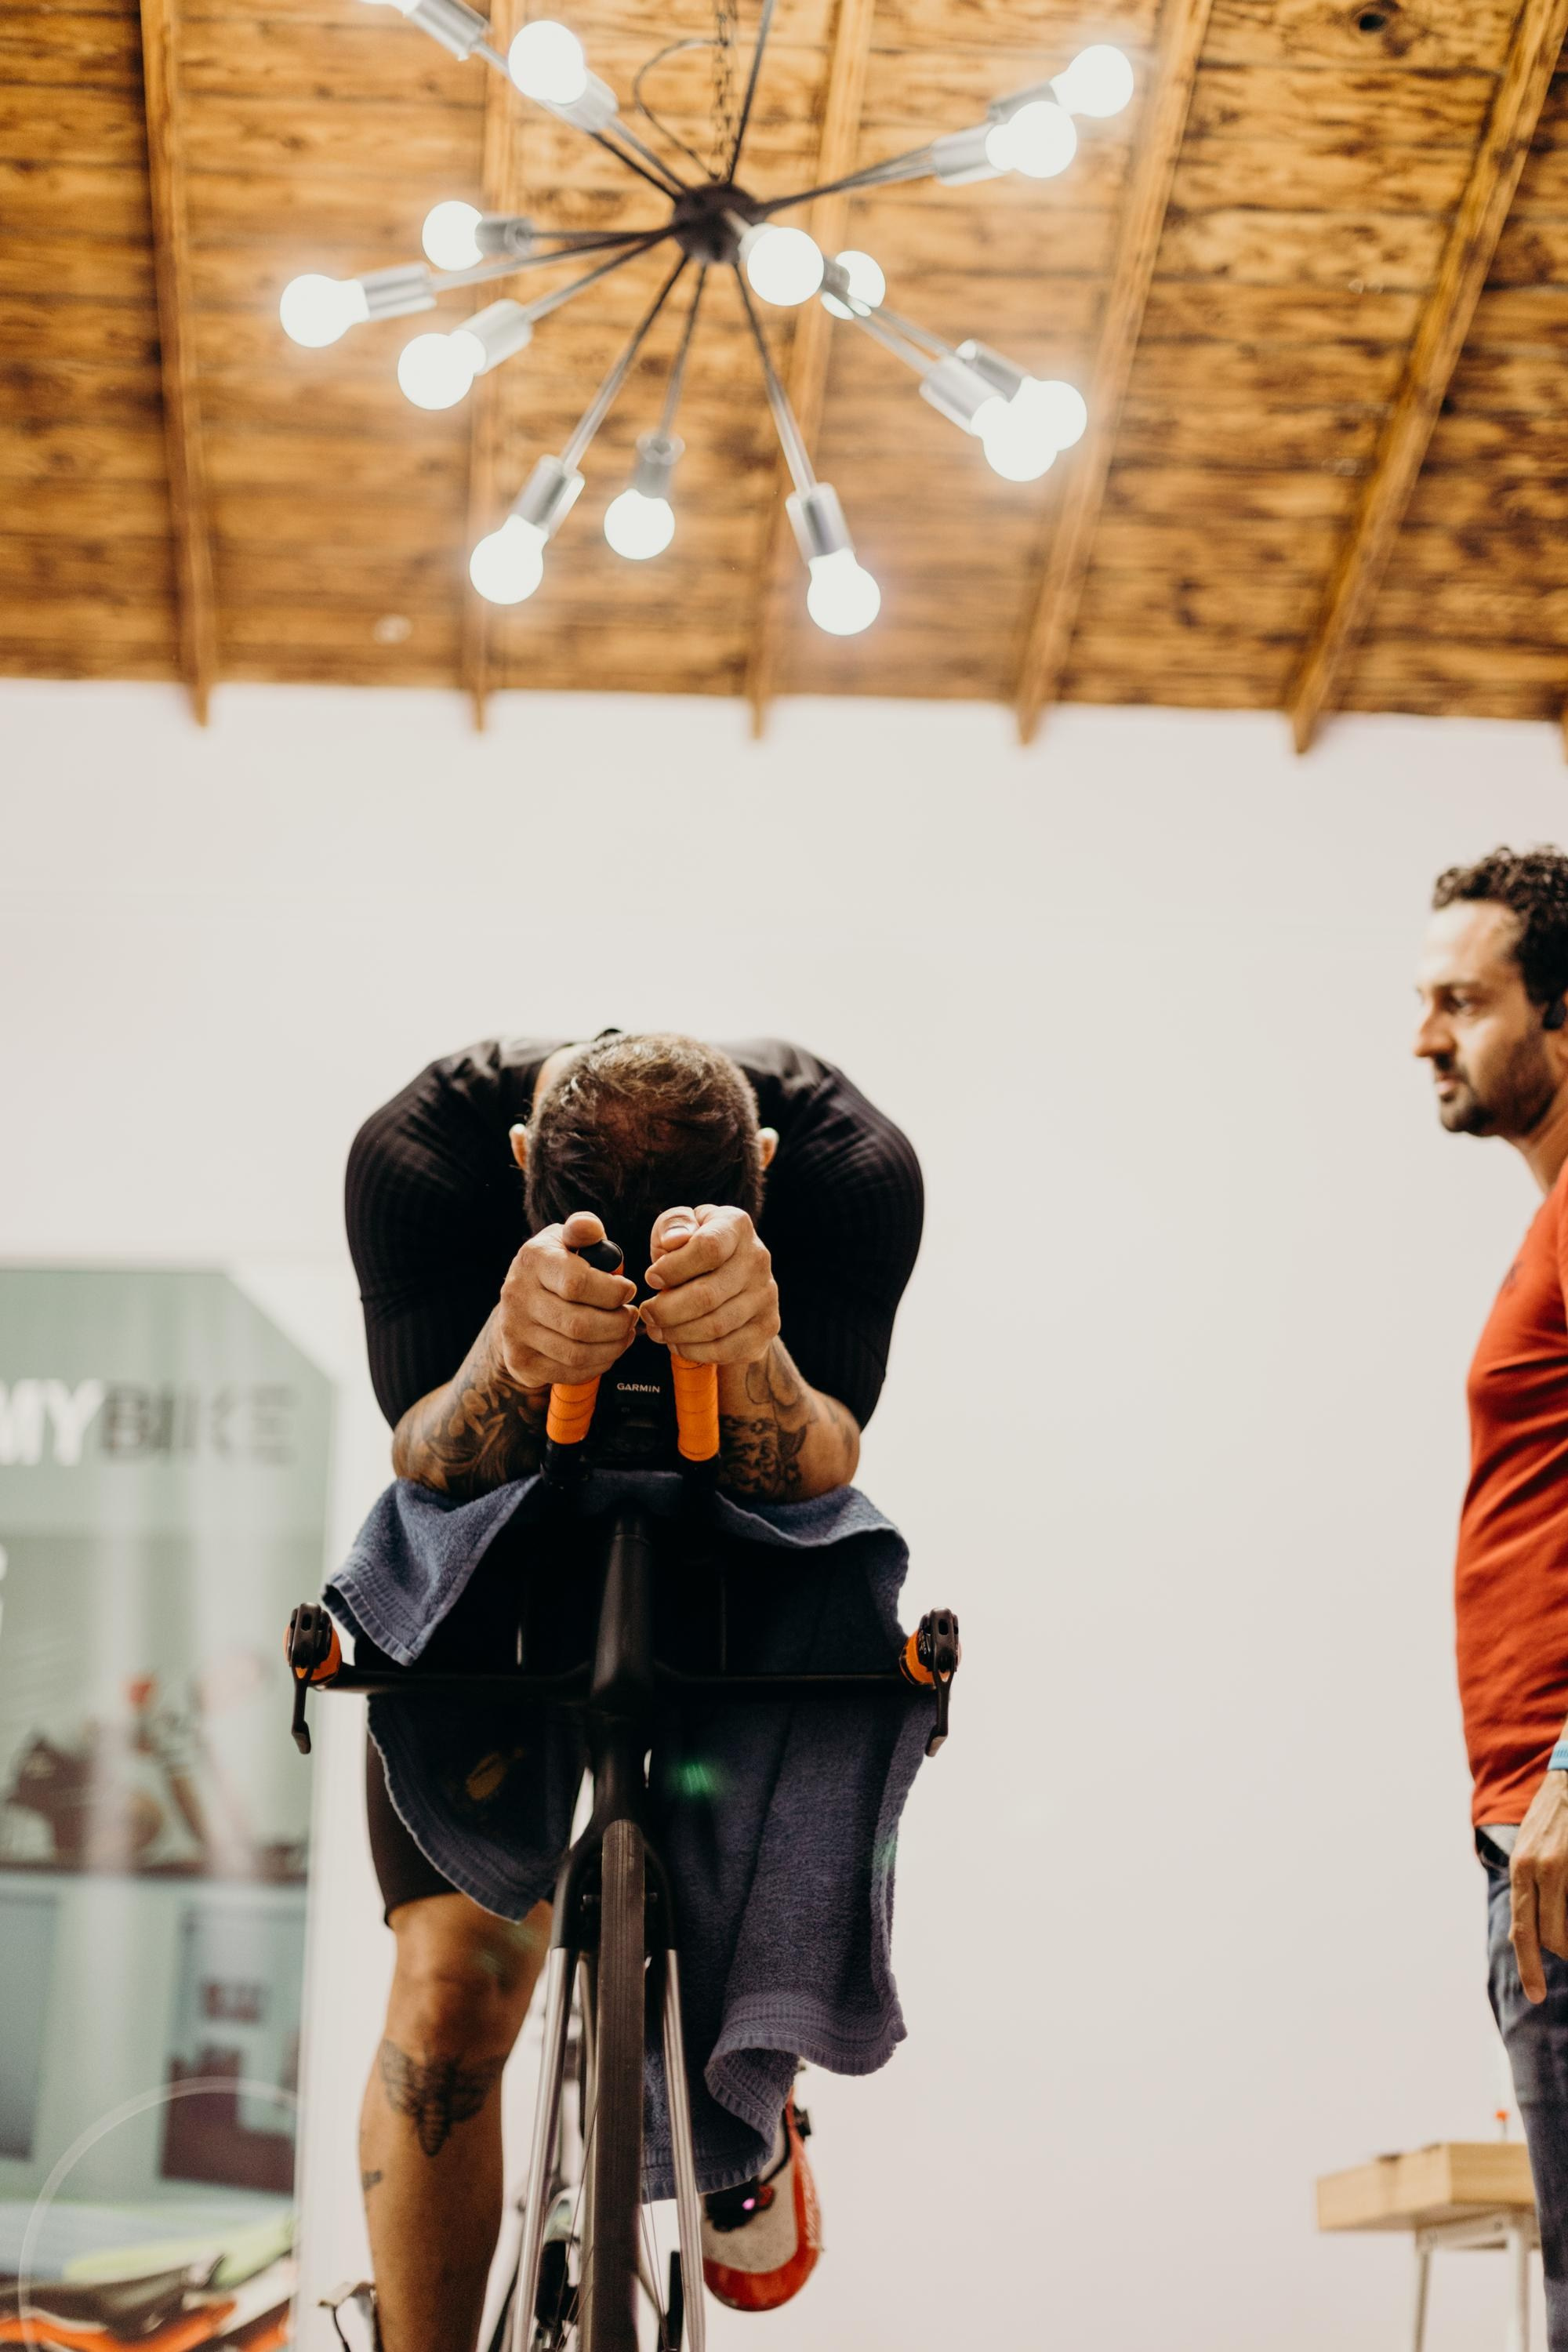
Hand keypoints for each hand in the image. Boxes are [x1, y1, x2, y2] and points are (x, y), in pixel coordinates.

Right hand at [493, 1211, 637, 1391]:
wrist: (518, 1303)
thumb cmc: (556, 1266)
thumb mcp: (566, 1239)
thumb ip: (583, 1229)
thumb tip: (590, 1228)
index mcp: (533, 1260)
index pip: (576, 1283)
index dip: (612, 1291)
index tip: (628, 1290)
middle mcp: (517, 1296)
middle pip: (579, 1325)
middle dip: (618, 1324)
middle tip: (632, 1317)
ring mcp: (515, 1332)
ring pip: (576, 1354)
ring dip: (612, 1347)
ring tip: (626, 1334)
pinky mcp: (521, 1361)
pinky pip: (568, 1373)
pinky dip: (597, 1365)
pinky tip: (607, 1350)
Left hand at [640, 1204, 780, 1366]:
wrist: (730, 1276)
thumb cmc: (694, 1248)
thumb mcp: (680, 1226)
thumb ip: (673, 1225)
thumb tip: (673, 1241)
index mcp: (736, 1227)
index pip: (708, 1248)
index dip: (673, 1268)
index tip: (650, 1278)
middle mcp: (758, 1259)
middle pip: (708, 1295)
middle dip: (667, 1310)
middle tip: (647, 1312)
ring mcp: (766, 1295)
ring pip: (715, 1326)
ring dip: (676, 1333)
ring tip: (657, 1329)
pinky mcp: (766, 1327)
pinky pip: (726, 1349)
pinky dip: (693, 1351)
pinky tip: (677, 1342)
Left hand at [1510, 1769, 1567, 2001]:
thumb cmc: (1554, 1820)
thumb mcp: (1531, 1852)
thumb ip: (1528, 1890)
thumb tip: (1524, 1936)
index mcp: (1521, 1869)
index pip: (1522, 1929)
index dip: (1528, 1966)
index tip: (1535, 1995)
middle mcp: (1538, 1868)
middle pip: (1548, 1937)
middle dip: (1558, 1957)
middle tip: (1561, 1968)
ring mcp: (1562, 1867)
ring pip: (1566, 1930)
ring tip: (1567, 1941)